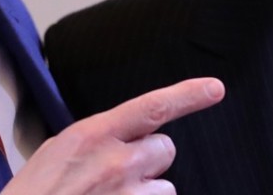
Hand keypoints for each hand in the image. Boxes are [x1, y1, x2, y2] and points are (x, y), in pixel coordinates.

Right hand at [2, 77, 224, 193]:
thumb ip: (95, 140)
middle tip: (118, 175)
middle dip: (149, 159)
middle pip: (165, 149)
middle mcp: (117, 163)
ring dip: (144, 193)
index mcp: (92, 135)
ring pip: (164, 188)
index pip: (152, 106)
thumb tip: (119, 138)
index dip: (188, 95)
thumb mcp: (56, 153)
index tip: (215, 89)